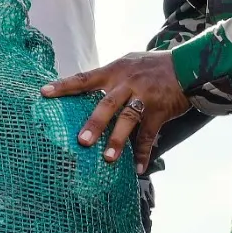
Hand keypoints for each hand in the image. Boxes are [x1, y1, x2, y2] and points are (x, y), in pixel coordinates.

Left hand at [44, 51, 192, 173]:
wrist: (188, 65)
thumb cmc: (153, 66)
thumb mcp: (129, 63)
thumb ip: (110, 77)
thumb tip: (85, 89)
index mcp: (115, 71)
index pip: (84, 79)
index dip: (64, 86)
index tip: (44, 93)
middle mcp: (127, 84)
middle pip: (107, 104)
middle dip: (94, 123)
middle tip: (81, 141)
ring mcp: (144, 98)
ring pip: (128, 120)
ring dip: (118, 140)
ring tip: (107, 159)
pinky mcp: (160, 111)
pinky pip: (149, 135)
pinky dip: (143, 153)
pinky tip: (137, 168)